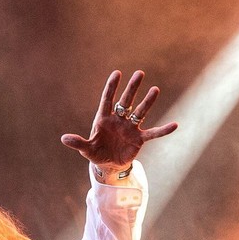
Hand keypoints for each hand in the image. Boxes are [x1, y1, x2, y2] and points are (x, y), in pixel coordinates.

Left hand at [60, 69, 177, 174]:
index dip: (112, 87)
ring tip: (155, 89)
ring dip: (147, 102)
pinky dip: (163, 131)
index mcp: (104, 119)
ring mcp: (130, 128)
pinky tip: (175, 125)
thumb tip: (63, 139)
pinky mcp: (139, 139)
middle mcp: (119, 120)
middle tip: (139, 73)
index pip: (108, 100)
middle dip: (132, 88)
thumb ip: (77, 143)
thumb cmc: (96, 153)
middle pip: (126, 101)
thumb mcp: (86, 149)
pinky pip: (153, 133)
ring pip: (140, 112)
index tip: (117, 73)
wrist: (109, 165)